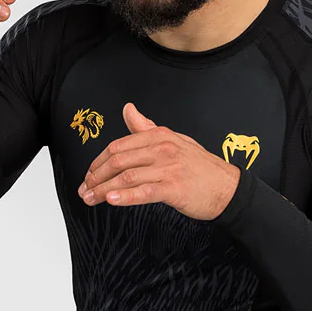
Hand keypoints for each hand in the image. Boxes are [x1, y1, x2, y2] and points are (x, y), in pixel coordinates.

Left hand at [77, 103, 240, 221]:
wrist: (227, 188)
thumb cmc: (200, 167)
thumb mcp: (174, 140)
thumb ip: (146, 128)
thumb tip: (128, 109)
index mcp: (159, 135)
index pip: (119, 147)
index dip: (98, 162)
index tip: (88, 175)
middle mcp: (162, 148)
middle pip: (119, 161)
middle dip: (96, 177)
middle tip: (83, 190)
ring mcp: (168, 168)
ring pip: (127, 177)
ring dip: (104, 190)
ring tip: (90, 199)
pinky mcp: (174, 188)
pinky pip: (144, 192)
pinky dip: (125, 196)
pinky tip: (112, 201)